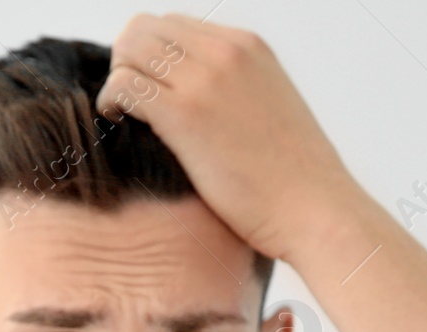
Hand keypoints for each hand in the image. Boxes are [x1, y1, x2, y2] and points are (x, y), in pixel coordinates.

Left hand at [94, 13, 359, 264]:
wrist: (314, 210)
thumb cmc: (292, 180)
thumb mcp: (267, 109)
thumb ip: (231, 90)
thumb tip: (192, 103)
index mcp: (247, 46)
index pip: (173, 25)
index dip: (150, 56)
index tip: (149, 91)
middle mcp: (226, 51)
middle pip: (144, 29)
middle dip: (127, 62)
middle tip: (129, 104)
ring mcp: (205, 79)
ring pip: (129, 49)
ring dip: (117, 79)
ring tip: (123, 115)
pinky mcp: (186, 114)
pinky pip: (124, 84)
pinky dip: (111, 100)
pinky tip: (118, 123)